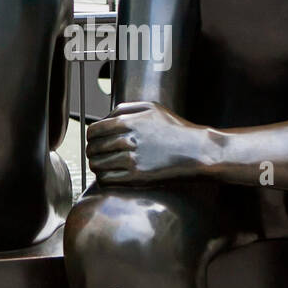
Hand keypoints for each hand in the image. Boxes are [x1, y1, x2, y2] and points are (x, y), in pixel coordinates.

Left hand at [86, 102, 205, 183]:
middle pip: (94, 148)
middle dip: (93, 152)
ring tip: (103, 165)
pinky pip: (107, 179)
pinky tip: (110, 175)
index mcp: (128, 121)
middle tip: (98, 155)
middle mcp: (128, 139)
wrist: (196, 150)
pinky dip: (104, 178)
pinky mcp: (137, 177)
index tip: (95, 141)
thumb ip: (124, 108)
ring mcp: (132, 159)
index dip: (91, 137)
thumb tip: (104, 118)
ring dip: (96, 166)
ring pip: (97, 165)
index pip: (94, 131)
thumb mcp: (151, 107)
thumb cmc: (174, 129)